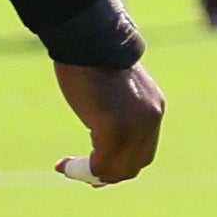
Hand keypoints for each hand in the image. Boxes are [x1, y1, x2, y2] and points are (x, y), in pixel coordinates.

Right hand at [56, 59, 165, 186]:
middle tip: (79, 172)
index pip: (143, 152)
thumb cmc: (93, 60)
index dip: (120, 165)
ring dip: (92, 175)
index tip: (95, 167)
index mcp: (152, 109)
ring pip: (118, 170)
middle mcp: (150, 120)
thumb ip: (118, 111)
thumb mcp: (114, 90)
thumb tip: (103, 130)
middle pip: (133, 166)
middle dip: (106, 175)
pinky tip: (64, 164)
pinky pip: (101, 164)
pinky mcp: (115, 128)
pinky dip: (82, 170)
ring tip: (67, 167)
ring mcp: (134, 126)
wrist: (88, 42)